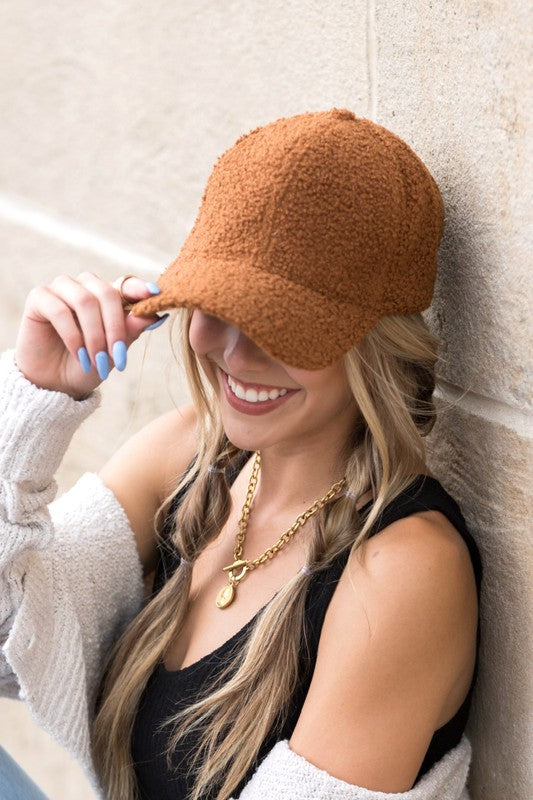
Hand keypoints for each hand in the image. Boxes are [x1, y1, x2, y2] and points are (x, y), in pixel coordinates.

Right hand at [15, 273, 167, 399]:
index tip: (156, 294)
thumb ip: (131, 331)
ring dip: (94, 335)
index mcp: (107, 295)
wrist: (56, 385)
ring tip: (97, 361)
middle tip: (118, 358)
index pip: (126, 284)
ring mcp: (61, 289)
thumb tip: (153, 316)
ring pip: (84, 301)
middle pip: (106, 293)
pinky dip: (73, 336)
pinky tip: (79, 355)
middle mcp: (85, 287)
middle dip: (115, 328)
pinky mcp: (39, 298)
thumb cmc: (88, 365)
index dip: (140, 288)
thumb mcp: (114, 351)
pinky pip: (59, 310)